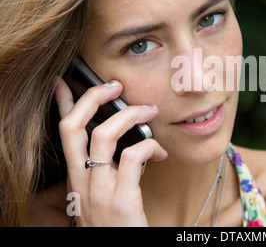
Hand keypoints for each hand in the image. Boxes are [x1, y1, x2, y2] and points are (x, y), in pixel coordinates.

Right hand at [54, 79, 166, 225]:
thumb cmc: (118, 225)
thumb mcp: (105, 194)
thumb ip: (109, 170)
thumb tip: (129, 141)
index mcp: (78, 179)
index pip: (64, 135)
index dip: (63, 105)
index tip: (64, 83)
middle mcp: (82, 183)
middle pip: (73, 128)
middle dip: (92, 98)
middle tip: (115, 86)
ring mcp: (99, 193)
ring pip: (103, 135)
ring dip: (130, 115)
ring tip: (149, 111)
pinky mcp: (121, 202)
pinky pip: (133, 156)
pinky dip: (149, 145)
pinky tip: (160, 152)